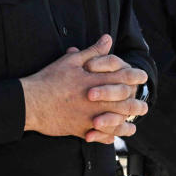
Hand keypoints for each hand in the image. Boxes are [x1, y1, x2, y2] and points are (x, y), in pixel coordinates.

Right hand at [20, 34, 147, 141]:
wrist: (31, 102)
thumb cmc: (50, 79)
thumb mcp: (71, 61)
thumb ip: (93, 52)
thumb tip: (108, 38)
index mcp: (94, 81)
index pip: (122, 77)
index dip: (135, 77)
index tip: (142, 77)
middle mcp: (95, 100)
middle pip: (124, 103)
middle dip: (136, 105)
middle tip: (144, 106)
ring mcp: (90, 117)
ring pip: (116, 122)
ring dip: (127, 123)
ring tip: (133, 123)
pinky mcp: (82, 130)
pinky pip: (101, 135)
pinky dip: (110, 136)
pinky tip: (114, 136)